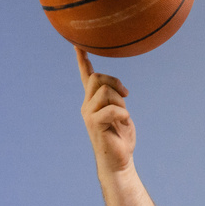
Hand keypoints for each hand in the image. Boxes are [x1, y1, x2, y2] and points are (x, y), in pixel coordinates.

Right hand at [77, 47, 134, 174]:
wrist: (118, 162)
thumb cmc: (121, 138)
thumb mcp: (120, 113)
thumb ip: (116, 99)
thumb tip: (119, 90)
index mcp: (93, 101)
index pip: (86, 76)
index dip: (82, 60)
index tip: (78, 44)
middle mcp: (87, 105)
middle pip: (98, 78)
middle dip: (115, 82)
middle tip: (127, 94)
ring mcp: (89, 114)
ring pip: (106, 91)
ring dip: (121, 101)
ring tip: (123, 116)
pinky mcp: (94, 124)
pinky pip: (111, 108)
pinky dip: (122, 113)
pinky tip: (124, 122)